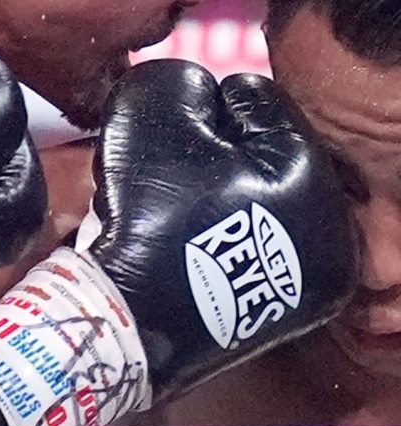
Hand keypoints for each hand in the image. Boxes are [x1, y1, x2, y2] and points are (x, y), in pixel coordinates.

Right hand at [0, 59, 358, 425]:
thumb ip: (176, 82)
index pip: (258, 101)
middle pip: (255, 153)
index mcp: (312, 182)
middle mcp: (323, 237)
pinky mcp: (267, 308)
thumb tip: (187, 93)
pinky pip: (233, 239)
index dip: (202, 102)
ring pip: (244, 196)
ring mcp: (296, 279)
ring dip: (201, 186)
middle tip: (162, 164)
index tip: (165, 127)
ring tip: (159, 203)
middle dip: (205, 147)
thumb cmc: (148, 218)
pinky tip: (169, 235)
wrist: (123, 322)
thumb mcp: (154, 118)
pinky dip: (204, 226)